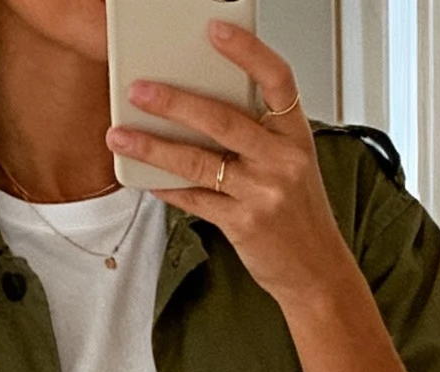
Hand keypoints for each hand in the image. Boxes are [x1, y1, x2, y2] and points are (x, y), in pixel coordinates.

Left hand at [107, 32, 420, 371]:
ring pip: (199, 161)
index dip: (247, 51)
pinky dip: (166, 187)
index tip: (214, 30)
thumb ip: (255, 136)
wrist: (318, 273)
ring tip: (121, 135)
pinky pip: (195, 199)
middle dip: (176, 100)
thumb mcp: (290, 165)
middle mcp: (282, 159)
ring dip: (154, 146)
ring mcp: (263, 193)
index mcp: (296, 134)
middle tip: (140, 88)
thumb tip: (195, 108)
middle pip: (223, 118)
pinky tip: (143, 177)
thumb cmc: (299, 215)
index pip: (277, 78)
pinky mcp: (244, 224)